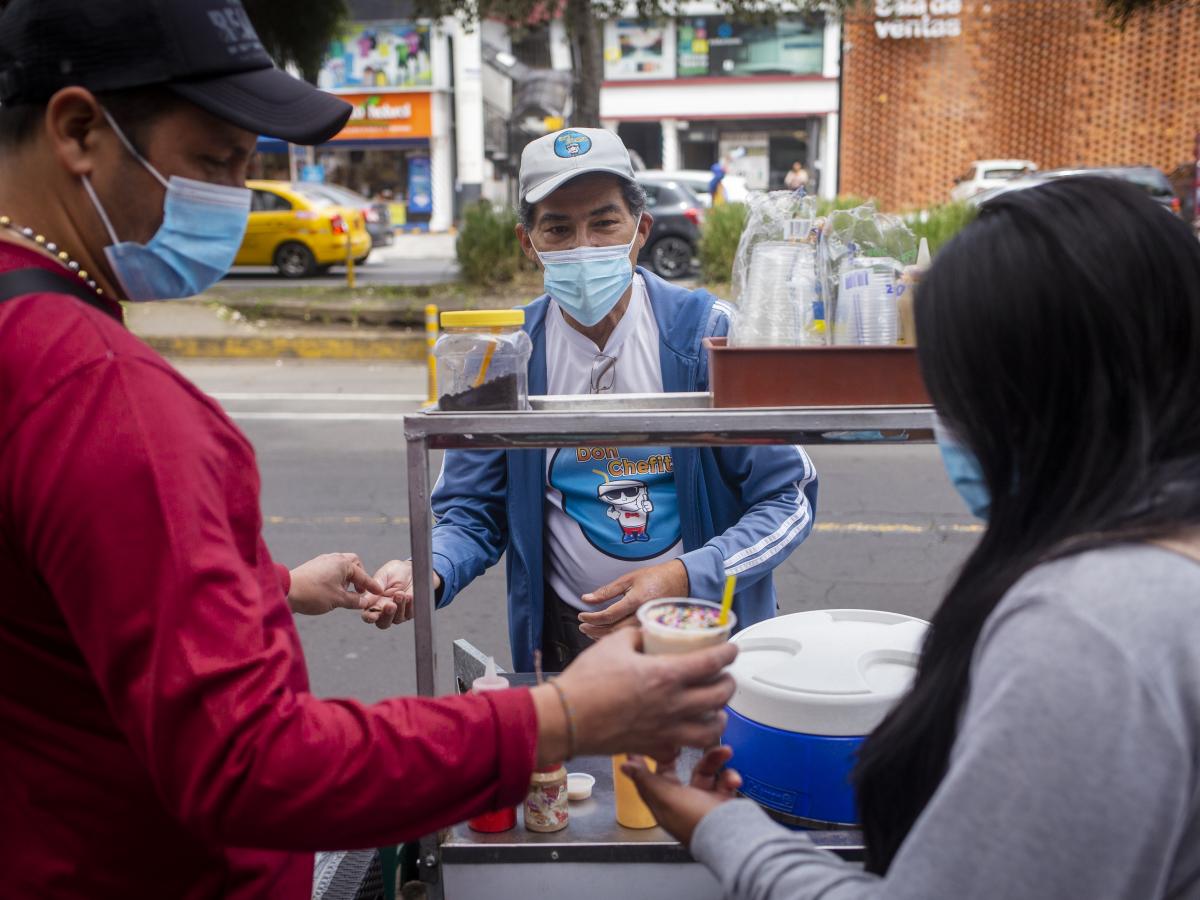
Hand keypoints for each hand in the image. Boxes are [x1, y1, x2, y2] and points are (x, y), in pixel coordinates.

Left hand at [287, 553, 386, 615]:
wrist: (285, 591)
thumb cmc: (313, 594)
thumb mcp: (338, 600)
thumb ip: (354, 601)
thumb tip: (365, 602)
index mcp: (343, 563)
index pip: (363, 576)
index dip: (372, 586)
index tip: (379, 593)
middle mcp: (334, 558)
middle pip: (354, 564)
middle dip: (359, 577)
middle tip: (359, 590)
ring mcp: (322, 561)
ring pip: (341, 566)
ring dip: (347, 578)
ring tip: (345, 592)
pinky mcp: (313, 566)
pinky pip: (331, 569)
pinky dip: (336, 578)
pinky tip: (332, 590)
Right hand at [359, 559, 442, 629]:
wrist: (411, 568)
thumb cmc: (394, 572)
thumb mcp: (383, 577)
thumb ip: (375, 588)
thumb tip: (365, 600)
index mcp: (374, 604)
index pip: (368, 616)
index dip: (369, 618)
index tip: (373, 616)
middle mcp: (385, 611)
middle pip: (383, 623)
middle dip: (387, 615)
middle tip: (391, 605)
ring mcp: (398, 613)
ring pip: (397, 619)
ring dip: (400, 607)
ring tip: (401, 594)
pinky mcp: (410, 611)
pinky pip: (410, 613)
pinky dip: (410, 605)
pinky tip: (410, 596)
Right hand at [530, 627, 736, 764]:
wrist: (566, 719)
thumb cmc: (586, 680)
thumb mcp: (614, 644)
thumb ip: (637, 636)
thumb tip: (647, 633)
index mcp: (667, 675)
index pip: (713, 662)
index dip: (729, 652)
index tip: (732, 647)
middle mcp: (673, 704)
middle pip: (721, 695)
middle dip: (729, 682)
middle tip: (724, 675)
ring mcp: (666, 730)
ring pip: (712, 729)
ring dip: (718, 715)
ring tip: (713, 707)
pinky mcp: (653, 747)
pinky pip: (684, 747)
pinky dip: (689, 739)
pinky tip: (685, 730)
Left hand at [577, 559, 688, 639]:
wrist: (679, 581)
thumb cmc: (653, 577)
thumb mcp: (628, 579)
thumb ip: (607, 591)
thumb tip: (585, 599)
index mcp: (636, 600)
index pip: (609, 615)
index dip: (592, 618)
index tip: (581, 616)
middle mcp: (643, 615)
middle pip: (613, 630)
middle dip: (594, 630)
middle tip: (582, 627)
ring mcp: (649, 624)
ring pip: (622, 637)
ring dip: (603, 636)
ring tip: (590, 632)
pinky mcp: (652, 629)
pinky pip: (630, 637)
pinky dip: (616, 637)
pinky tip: (607, 634)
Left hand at [623, 746, 740, 846]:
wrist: (733, 837)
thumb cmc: (695, 819)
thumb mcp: (665, 797)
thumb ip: (645, 779)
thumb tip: (623, 767)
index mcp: (663, 804)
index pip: (647, 780)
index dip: (642, 763)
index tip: (638, 744)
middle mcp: (681, 802)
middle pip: (675, 773)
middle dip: (680, 756)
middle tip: (680, 740)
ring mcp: (702, 802)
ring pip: (704, 771)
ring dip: (715, 760)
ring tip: (724, 751)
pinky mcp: (722, 802)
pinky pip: (724, 781)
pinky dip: (730, 777)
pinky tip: (733, 778)